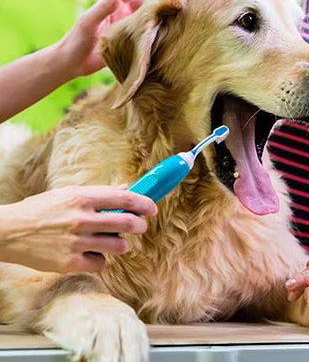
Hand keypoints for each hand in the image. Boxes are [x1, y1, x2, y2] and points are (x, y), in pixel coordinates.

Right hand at [0, 185, 157, 272]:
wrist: (10, 232)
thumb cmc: (41, 209)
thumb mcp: (68, 193)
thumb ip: (100, 193)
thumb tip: (126, 188)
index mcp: (83, 198)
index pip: (124, 199)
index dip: (144, 203)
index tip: (152, 208)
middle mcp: (82, 219)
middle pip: (127, 223)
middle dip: (139, 225)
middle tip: (140, 227)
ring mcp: (77, 242)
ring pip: (118, 245)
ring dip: (122, 244)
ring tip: (116, 242)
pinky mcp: (70, 263)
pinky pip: (100, 264)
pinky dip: (101, 260)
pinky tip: (93, 254)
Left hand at [58, 0, 171, 77]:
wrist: (71, 62)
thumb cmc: (76, 40)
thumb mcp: (88, 22)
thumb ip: (103, 8)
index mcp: (115, 5)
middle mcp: (123, 15)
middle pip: (147, 2)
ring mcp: (128, 30)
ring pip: (149, 19)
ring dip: (162, 16)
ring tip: (180, 14)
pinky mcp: (129, 45)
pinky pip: (146, 37)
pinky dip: (157, 34)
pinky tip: (169, 36)